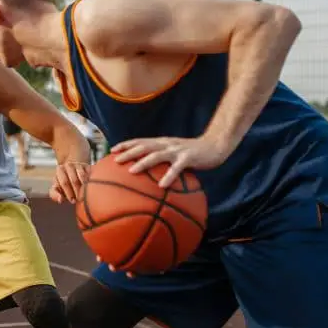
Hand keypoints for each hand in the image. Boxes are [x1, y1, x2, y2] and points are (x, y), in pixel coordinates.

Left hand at [48, 161, 89, 204]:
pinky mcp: (87, 166)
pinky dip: (90, 182)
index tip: (72, 200)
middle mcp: (69, 165)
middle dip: (77, 192)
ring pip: (82, 177)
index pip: (64, 182)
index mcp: (60, 170)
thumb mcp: (57, 187)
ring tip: (85, 196)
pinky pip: (90, 174)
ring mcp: (78, 164)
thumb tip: (60, 200)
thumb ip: (55, 194)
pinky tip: (90, 189)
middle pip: (74, 180)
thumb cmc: (64, 183)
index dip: (68, 193)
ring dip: (84, 188)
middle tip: (79, 200)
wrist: (73, 170)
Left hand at [111, 136, 227, 187]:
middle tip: (115, 160)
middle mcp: (167, 144)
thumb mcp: (175, 154)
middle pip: (144, 146)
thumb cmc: (193, 153)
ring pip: (156, 155)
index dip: (126, 144)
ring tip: (131, 171)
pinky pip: (177, 168)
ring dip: (143, 162)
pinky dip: (168, 176)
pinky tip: (162, 186)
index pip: (140, 141)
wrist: (216, 145)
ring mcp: (177, 150)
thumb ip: (164, 159)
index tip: (112, 150)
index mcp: (162, 143)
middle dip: (128, 152)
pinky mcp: (189, 158)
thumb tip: (150, 173)